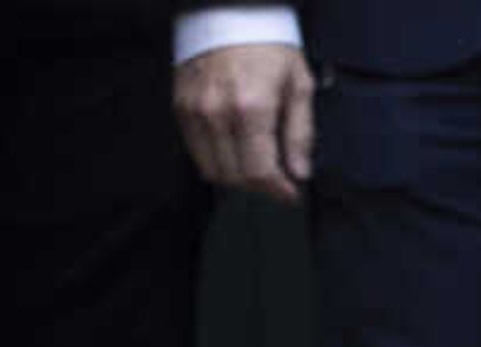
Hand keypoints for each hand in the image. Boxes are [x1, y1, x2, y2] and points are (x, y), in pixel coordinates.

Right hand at [176, 43, 315, 202]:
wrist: (231, 18)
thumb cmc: (270, 47)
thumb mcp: (299, 84)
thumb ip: (300, 132)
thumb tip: (300, 172)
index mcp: (253, 107)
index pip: (259, 170)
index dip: (277, 190)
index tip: (291, 195)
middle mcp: (218, 115)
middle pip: (235, 176)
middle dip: (259, 185)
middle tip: (278, 180)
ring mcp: (195, 115)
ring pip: (212, 170)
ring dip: (237, 176)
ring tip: (257, 165)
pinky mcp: (181, 113)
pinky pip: (198, 154)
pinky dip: (218, 160)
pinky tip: (236, 149)